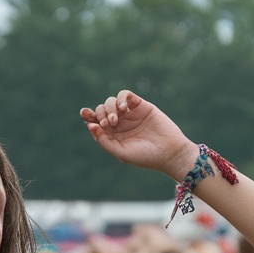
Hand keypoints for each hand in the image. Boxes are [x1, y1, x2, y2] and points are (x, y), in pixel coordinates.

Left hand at [80, 89, 196, 179]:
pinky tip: (124, 109)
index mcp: (112, 136)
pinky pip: (125, 94)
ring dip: (110, 107)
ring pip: (111, 101)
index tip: (85, 114)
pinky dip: (121, 99)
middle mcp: (119, 124)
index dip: (88, 116)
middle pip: (101, 110)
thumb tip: (90, 125)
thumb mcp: (121, 152)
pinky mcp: (140, 105)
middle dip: (100, 114)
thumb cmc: (145, 157)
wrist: (168, 152)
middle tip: (108, 124)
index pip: (95, 122)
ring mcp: (130, 114)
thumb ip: (104, 140)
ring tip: (116, 120)